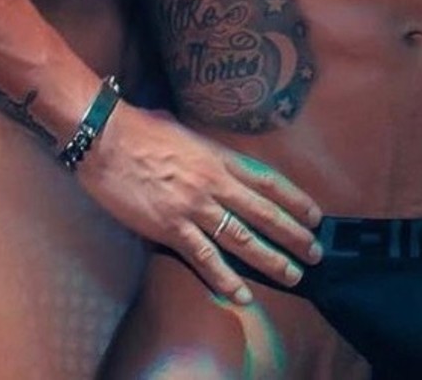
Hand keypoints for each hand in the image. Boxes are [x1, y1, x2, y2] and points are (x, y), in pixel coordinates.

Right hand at [78, 102, 322, 303]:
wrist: (107, 138)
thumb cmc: (141, 128)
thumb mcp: (185, 132)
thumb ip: (206, 150)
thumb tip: (214, 158)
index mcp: (219, 156)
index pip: (267, 180)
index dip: (294, 199)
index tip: (314, 214)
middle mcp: (214, 182)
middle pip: (263, 212)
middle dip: (292, 234)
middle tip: (314, 252)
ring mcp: (193, 206)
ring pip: (241, 238)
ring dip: (270, 259)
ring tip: (292, 274)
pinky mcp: (170, 227)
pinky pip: (203, 257)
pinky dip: (224, 278)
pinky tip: (241, 293)